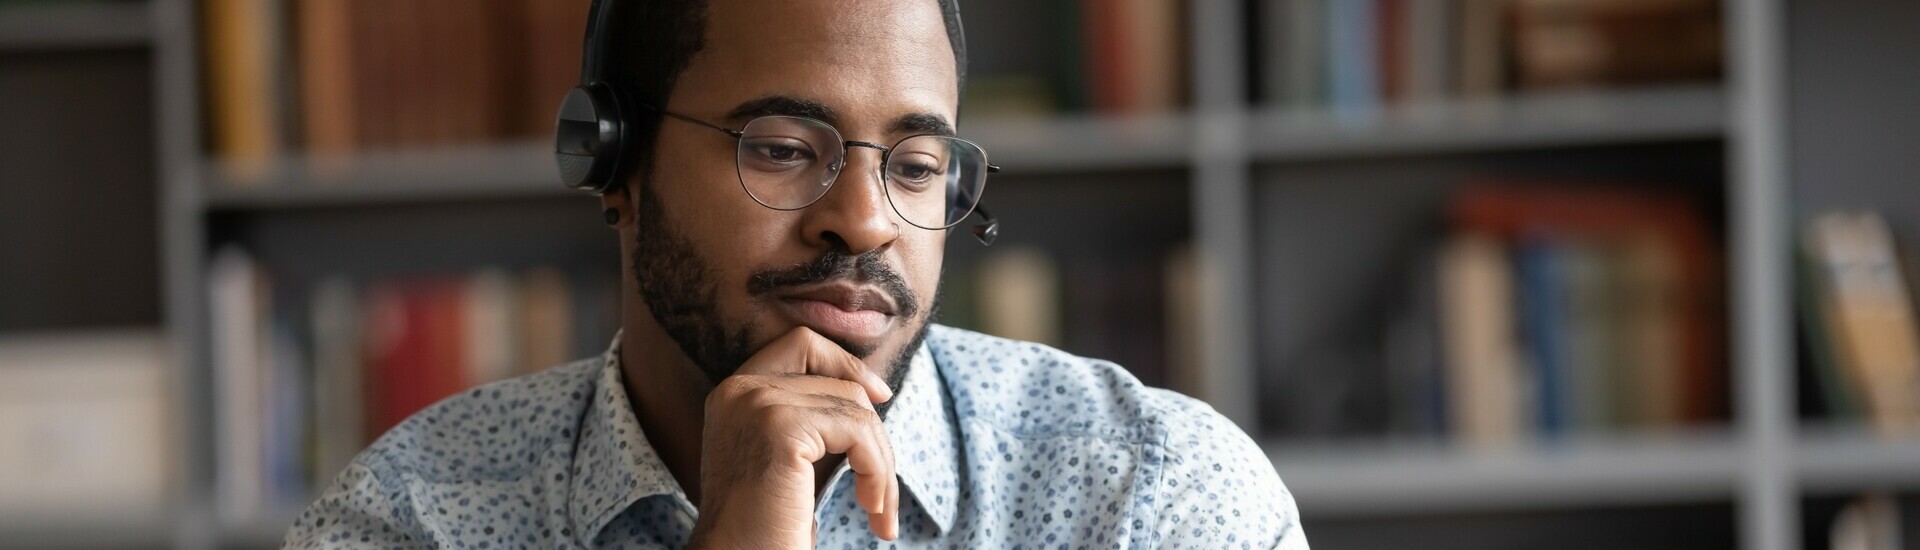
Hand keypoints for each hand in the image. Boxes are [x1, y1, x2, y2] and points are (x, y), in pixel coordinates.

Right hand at [688, 327, 898, 547]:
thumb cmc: (767, 525)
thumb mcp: (786, 460)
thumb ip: (811, 418)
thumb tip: (871, 391)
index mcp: (733, 394)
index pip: (802, 344)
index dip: (847, 364)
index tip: (879, 398)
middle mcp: (739, 389)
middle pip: (838, 379)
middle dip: (872, 430)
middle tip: (882, 482)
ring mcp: (758, 403)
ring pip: (856, 408)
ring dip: (880, 463)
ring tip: (877, 509)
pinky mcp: (781, 427)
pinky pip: (858, 431)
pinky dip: (877, 471)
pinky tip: (871, 508)